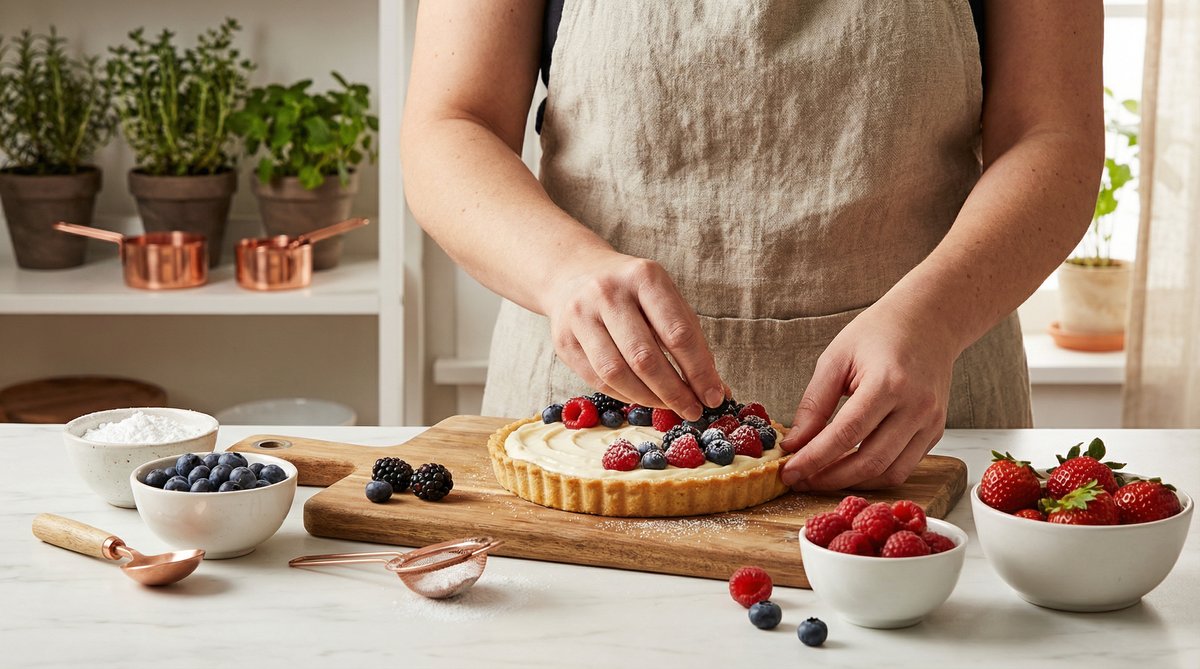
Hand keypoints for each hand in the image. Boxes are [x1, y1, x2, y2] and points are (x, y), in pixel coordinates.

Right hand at [542, 250, 725, 420]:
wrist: (575, 274)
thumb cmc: (632, 292)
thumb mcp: (664, 298)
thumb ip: (689, 339)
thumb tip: (715, 388)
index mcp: (644, 277)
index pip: (678, 333)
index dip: (699, 371)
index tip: (714, 396)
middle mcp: (608, 293)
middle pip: (645, 357)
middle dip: (675, 392)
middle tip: (693, 410)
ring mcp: (580, 316)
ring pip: (617, 373)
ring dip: (649, 398)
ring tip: (669, 406)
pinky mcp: (563, 341)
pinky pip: (598, 380)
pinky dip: (626, 395)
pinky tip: (644, 398)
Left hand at [778, 302, 957, 489]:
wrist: (929, 321)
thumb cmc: (879, 333)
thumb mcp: (836, 358)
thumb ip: (814, 404)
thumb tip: (795, 444)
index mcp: (888, 383)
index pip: (845, 434)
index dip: (814, 459)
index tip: (789, 472)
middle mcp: (916, 407)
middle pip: (869, 461)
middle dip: (829, 478)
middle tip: (800, 480)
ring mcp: (931, 422)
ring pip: (890, 473)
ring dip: (852, 483)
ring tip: (821, 477)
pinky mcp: (936, 432)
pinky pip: (904, 467)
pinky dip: (874, 475)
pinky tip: (849, 468)